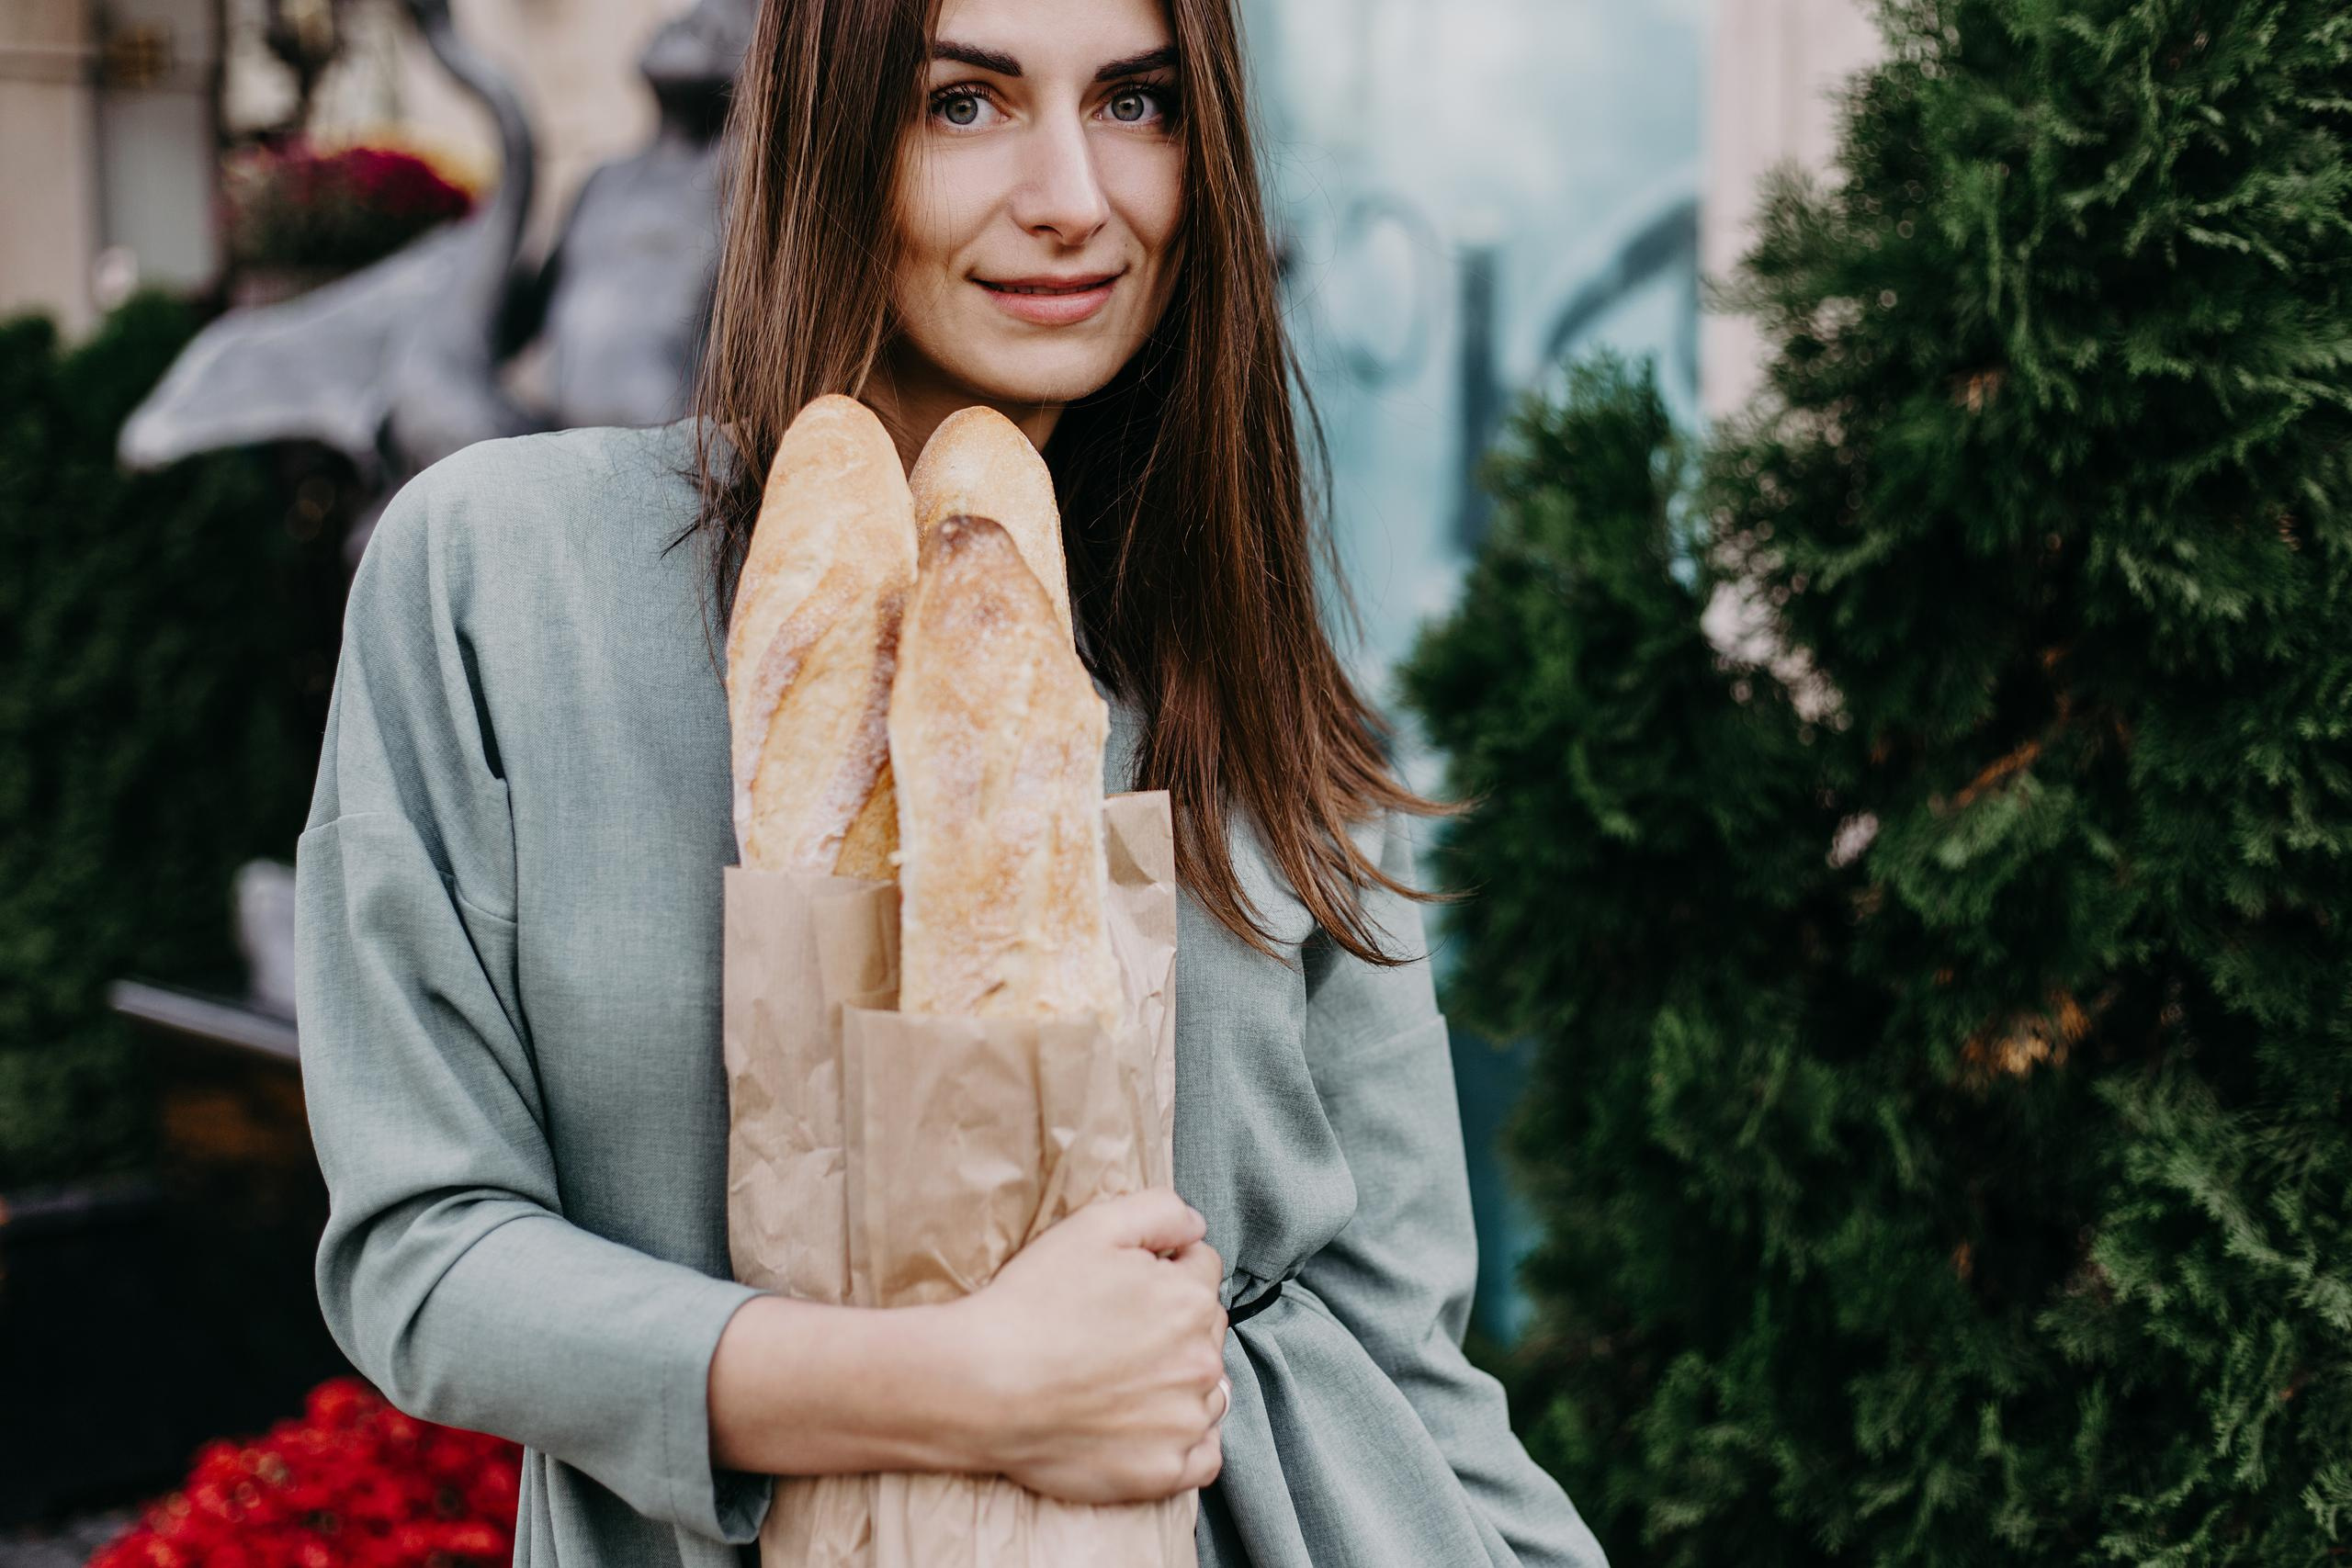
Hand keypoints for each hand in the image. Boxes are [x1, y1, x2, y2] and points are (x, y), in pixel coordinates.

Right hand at [953, 1186, 1227, 1504]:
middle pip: (1207, 1329)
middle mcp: (1200, 1361)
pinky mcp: (1164, 1471)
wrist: (983, 1386)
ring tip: (1125, 1383)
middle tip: (1117, 1334)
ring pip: (1209, 1391)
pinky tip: (1149, 1428)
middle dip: (1176, 1324)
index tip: (1126, 1287)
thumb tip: (1196, 1227)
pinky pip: (1204, 1457)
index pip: (1202, 1270)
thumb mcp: (1094, 1226)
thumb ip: (1161, 1211)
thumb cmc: (1033, 1303)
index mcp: (1189, 1300)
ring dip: (1182, 1382)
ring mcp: (1185, 1421)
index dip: (1164, 1269)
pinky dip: (1187, 1443)